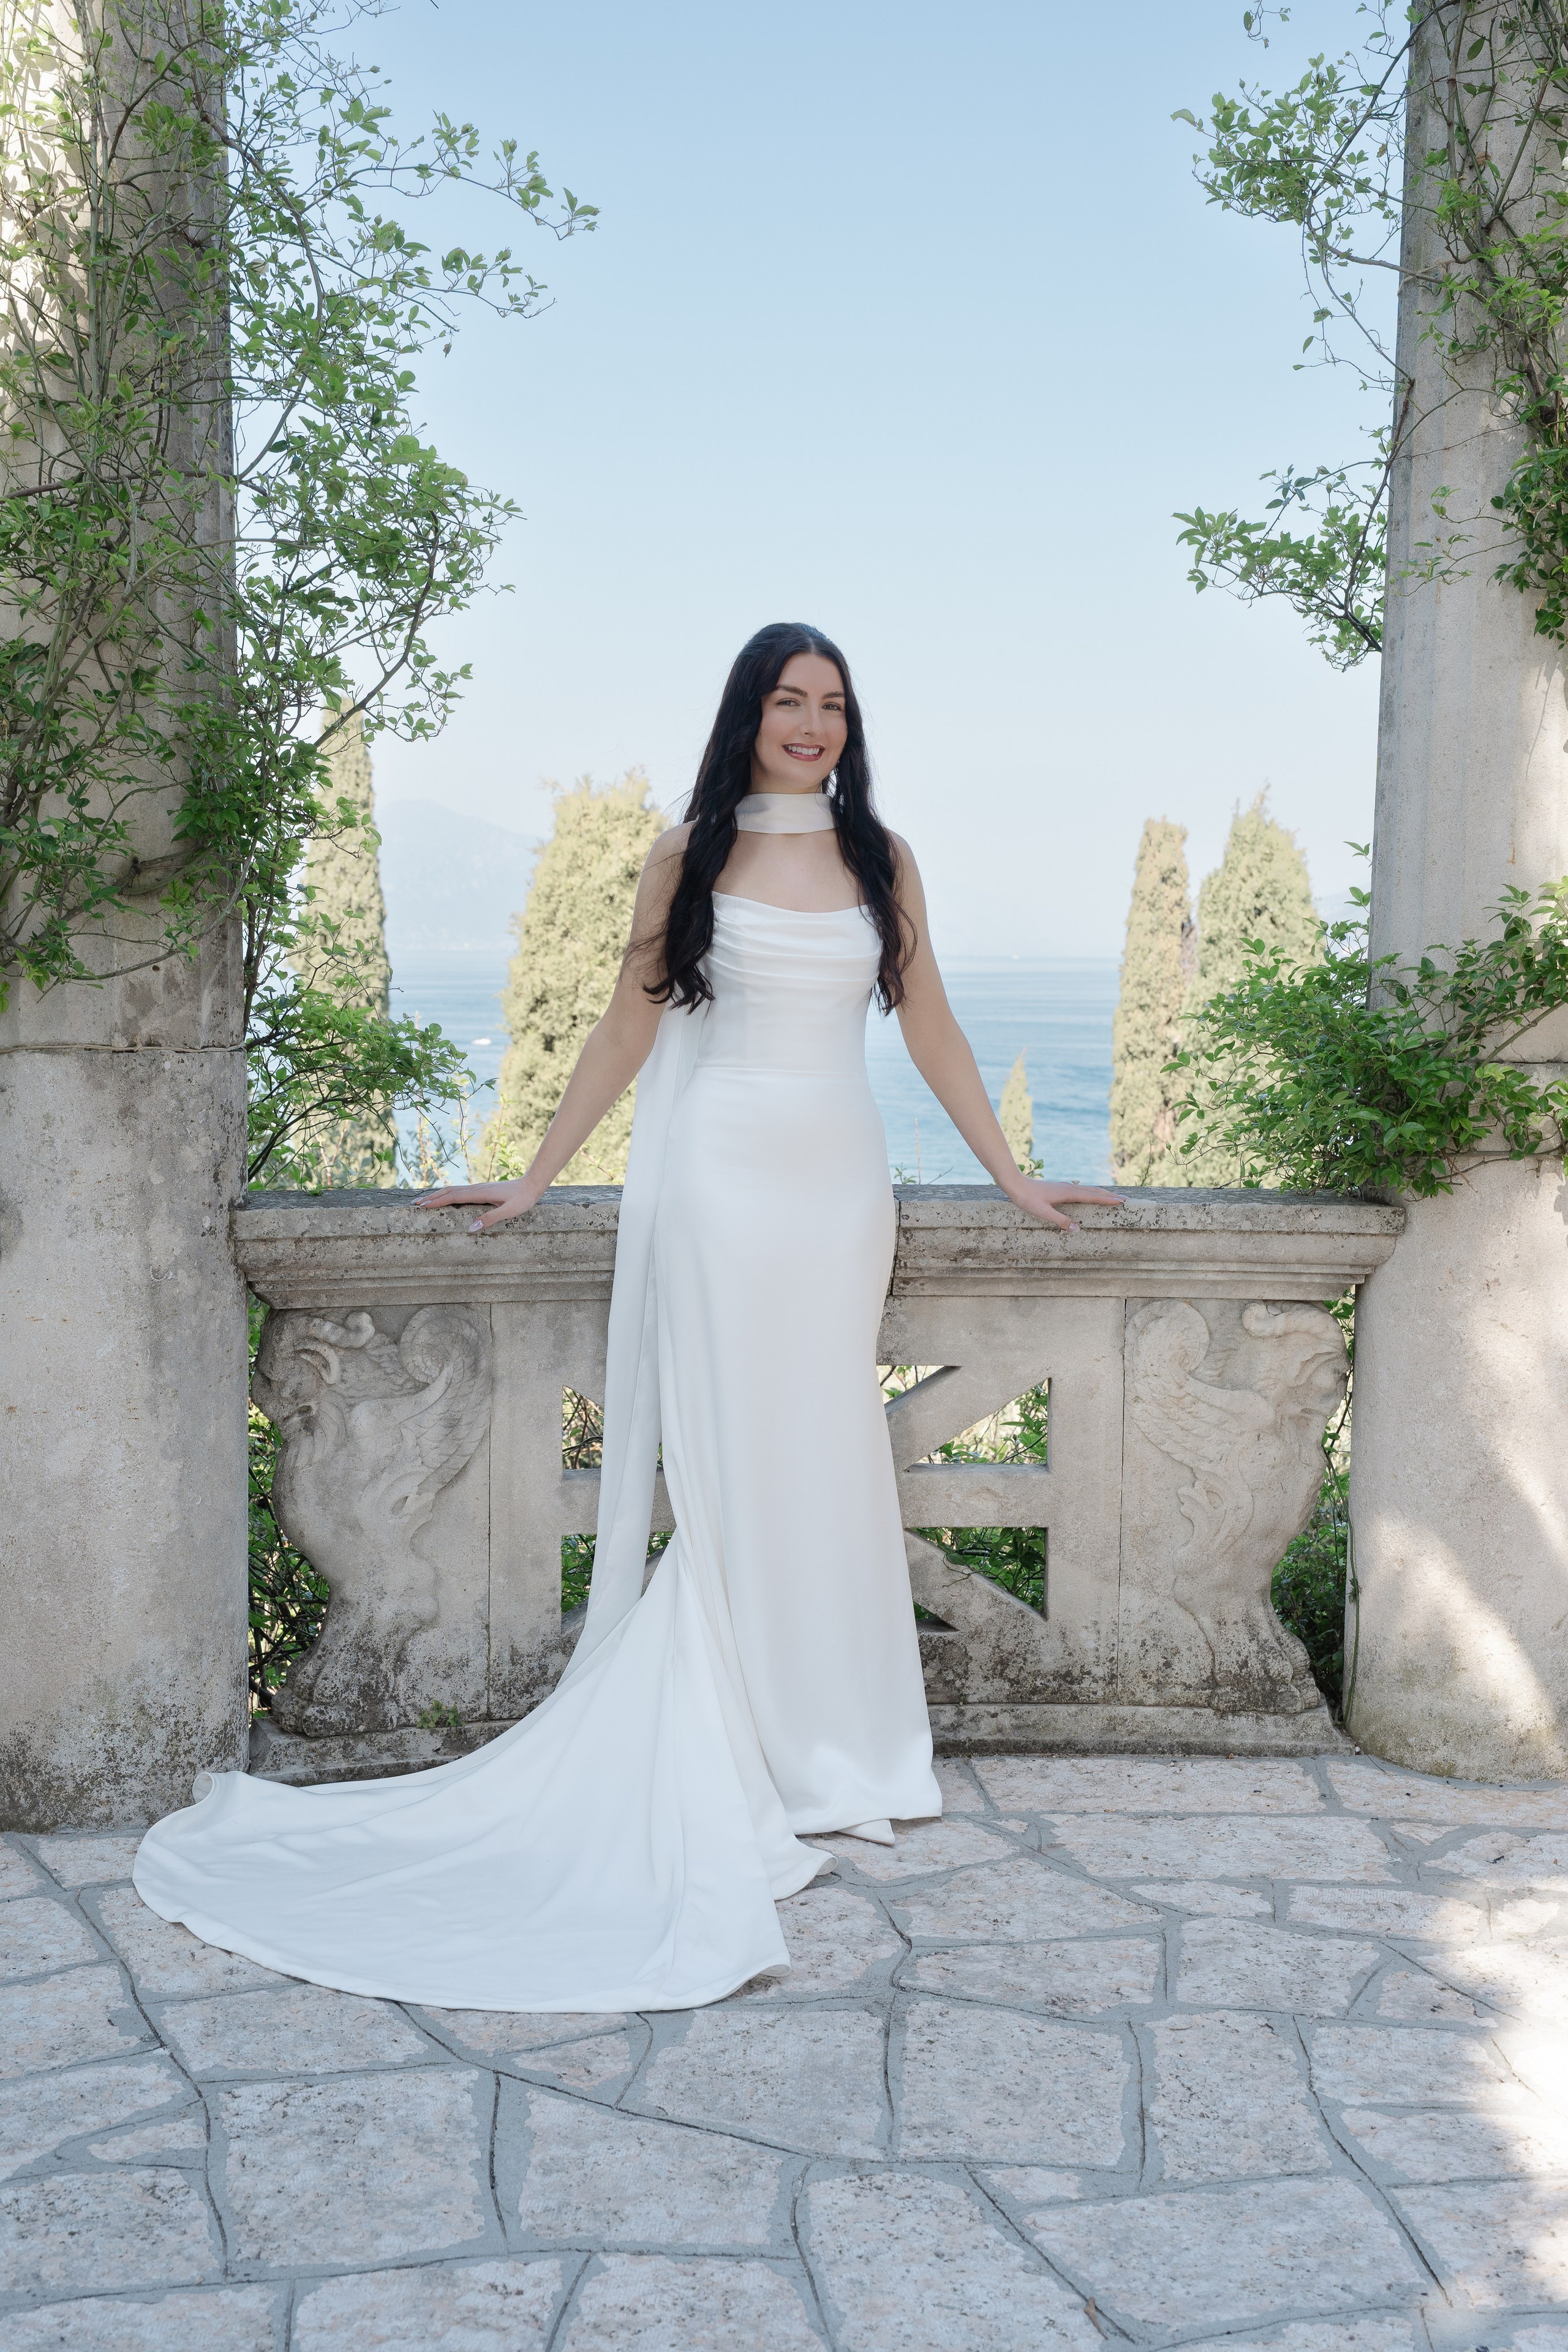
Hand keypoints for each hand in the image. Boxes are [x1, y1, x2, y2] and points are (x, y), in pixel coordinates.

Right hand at [414, 1179, 539, 1233]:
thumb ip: (490, 1218)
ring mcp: (478, 1188)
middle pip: (448, 1191)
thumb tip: (470, 1228)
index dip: (437, 1202)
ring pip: (453, 1190)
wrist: (531, 1184)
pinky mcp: (481, 1189)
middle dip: (431, 1197)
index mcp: (480, 1194)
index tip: (422, 1206)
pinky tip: (444, 1197)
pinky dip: (447, 1193)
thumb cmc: (522, 1198)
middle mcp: (476, 1189)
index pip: (453, 1197)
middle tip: (415, 1204)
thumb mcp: (509, 1211)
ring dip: (437, 1194)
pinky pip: (459, 1191)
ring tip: (424, 1200)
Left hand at [1007, 1178, 1125, 1232]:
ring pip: (1089, 1189)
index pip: (1092, 1197)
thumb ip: (1060, 1221)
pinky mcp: (1061, 1187)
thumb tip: (1078, 1229)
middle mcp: (1069, 1187)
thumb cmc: (1028, 1199)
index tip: (1121, 1202)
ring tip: (1113, 1197)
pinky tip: (1091, 1195)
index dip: (1107, 1200)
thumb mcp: (1043, 1212)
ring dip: (1102, 1193)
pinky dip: (1092, 1192)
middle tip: (1125, 1200)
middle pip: (1094, 1191)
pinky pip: (1082, 1190)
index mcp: (1068, 1193)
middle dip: (1110, 1195)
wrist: (1016, 1184)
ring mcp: (1066, 1186)